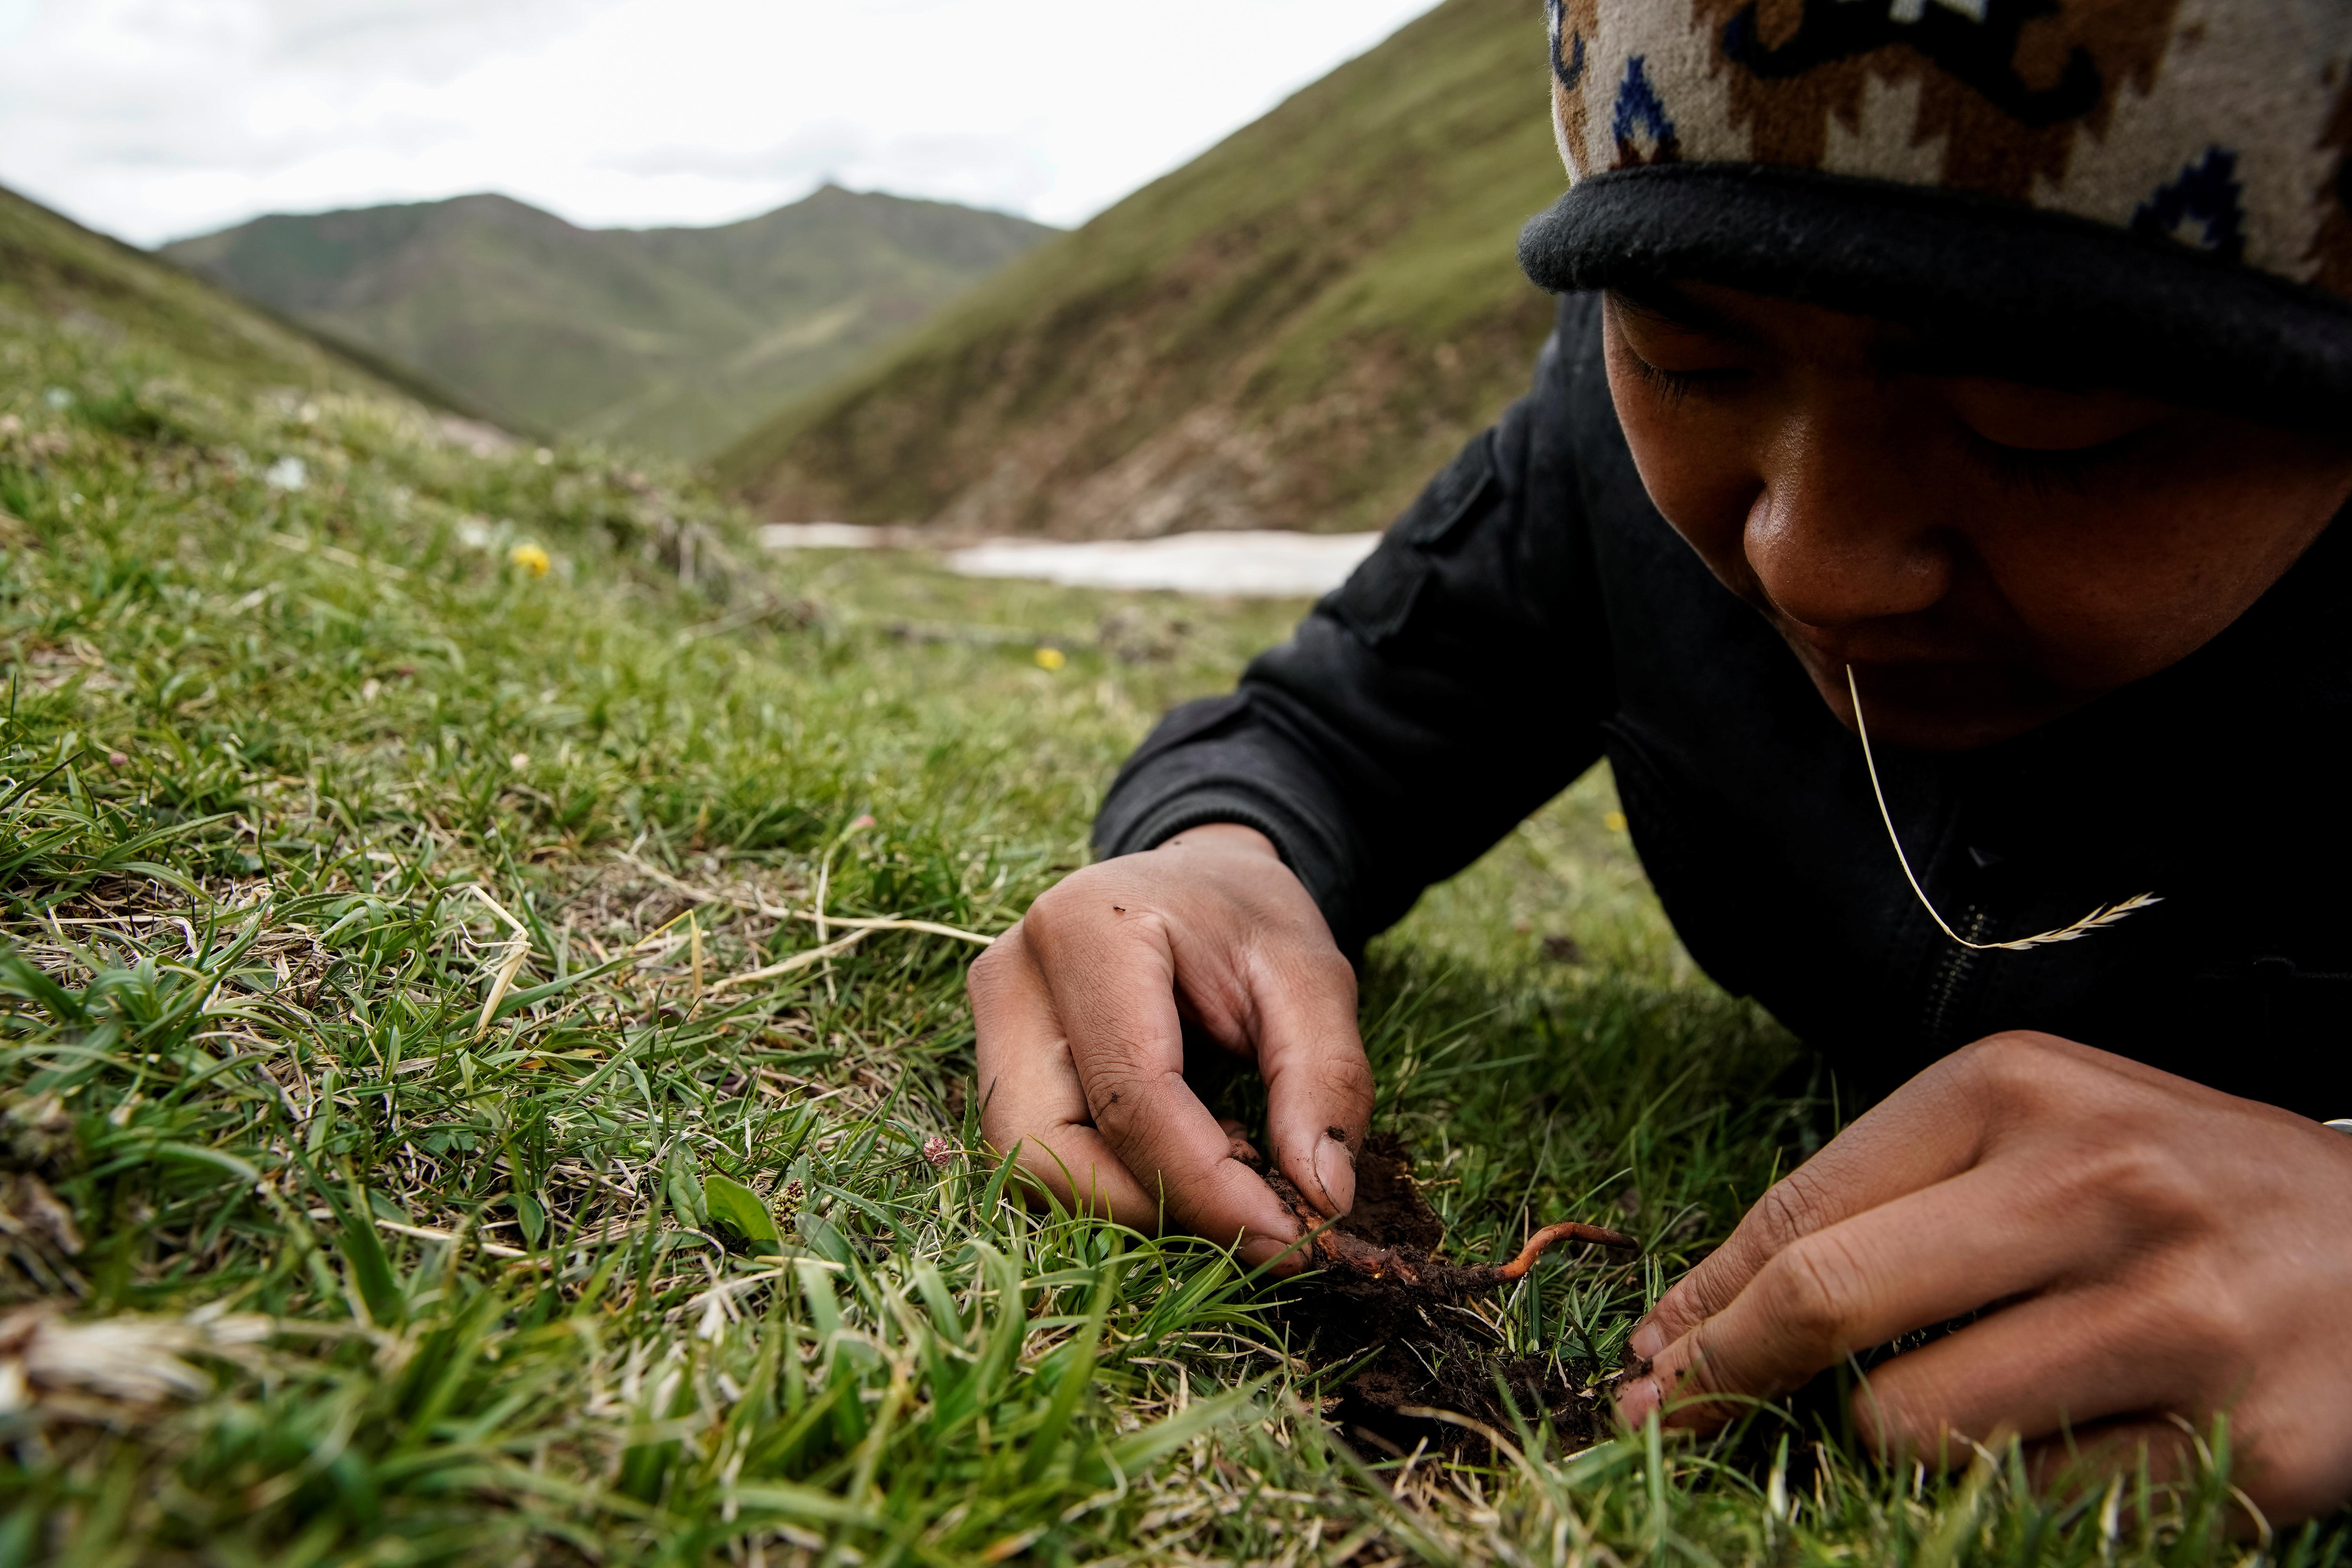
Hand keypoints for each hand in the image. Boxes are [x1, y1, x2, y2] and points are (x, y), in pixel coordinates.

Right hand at [968, 823, 1373, 1269]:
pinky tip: (1186, 1162)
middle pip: (1048, 1149)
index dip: (1209, 1186)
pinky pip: (1041, 1159)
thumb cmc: (1250, 919)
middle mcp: (1012, 977)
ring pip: (1032, 1168)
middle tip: (1258, 1220)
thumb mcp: (1314, 979)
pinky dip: (1118, 1187)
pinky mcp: (995, 1063)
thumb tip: (1323, 1200)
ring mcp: (990, 1023)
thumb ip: (1327, 1081)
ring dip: (1135, 1205)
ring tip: (1229, 1178)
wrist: (1195, 880)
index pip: (1131, 1096)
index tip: (1294, 1238)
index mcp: (1086, 930)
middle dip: (1156, 1210)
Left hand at [1616, 1031, 2351, 1521]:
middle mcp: (2100, 1187)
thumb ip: (1881, 1205)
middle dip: (1723, 1376)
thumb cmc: (2183, 1188)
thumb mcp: (2035, 1138)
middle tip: (1669, 1417)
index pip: (1805, 1208)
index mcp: (2025, 1090)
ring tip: (1937, 1415)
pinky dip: (2010, 1494)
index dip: (1703, 1301)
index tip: (1648, 1359)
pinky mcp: (2249, 1445)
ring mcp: (2179, 1316)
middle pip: (1831, 1301)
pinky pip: (2037, 1502)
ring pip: (1915, 1423)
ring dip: (1884, 1444)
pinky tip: (2051, 1452)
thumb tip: (1702, 1322)